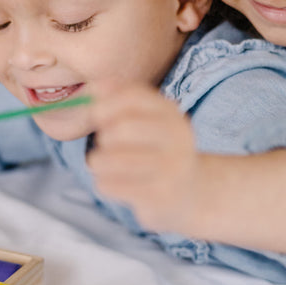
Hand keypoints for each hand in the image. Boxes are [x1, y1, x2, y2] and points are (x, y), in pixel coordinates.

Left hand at [87, 84, 201, 232]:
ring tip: (101, 165)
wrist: (191, 194)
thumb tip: (93, 87)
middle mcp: (177, 138)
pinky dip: (103, 184)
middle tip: (105, 146)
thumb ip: (120, 101)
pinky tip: (113, 184)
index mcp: (171, 114)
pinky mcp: (160, 196)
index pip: (132, 97)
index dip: (105, 104)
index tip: (96, 115)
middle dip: (103, 138)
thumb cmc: (157, 153)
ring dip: (97, 162)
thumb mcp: (146, 122)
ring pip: (110, 160)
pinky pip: (111, 185)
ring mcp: (171, 169)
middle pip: (120, 129)